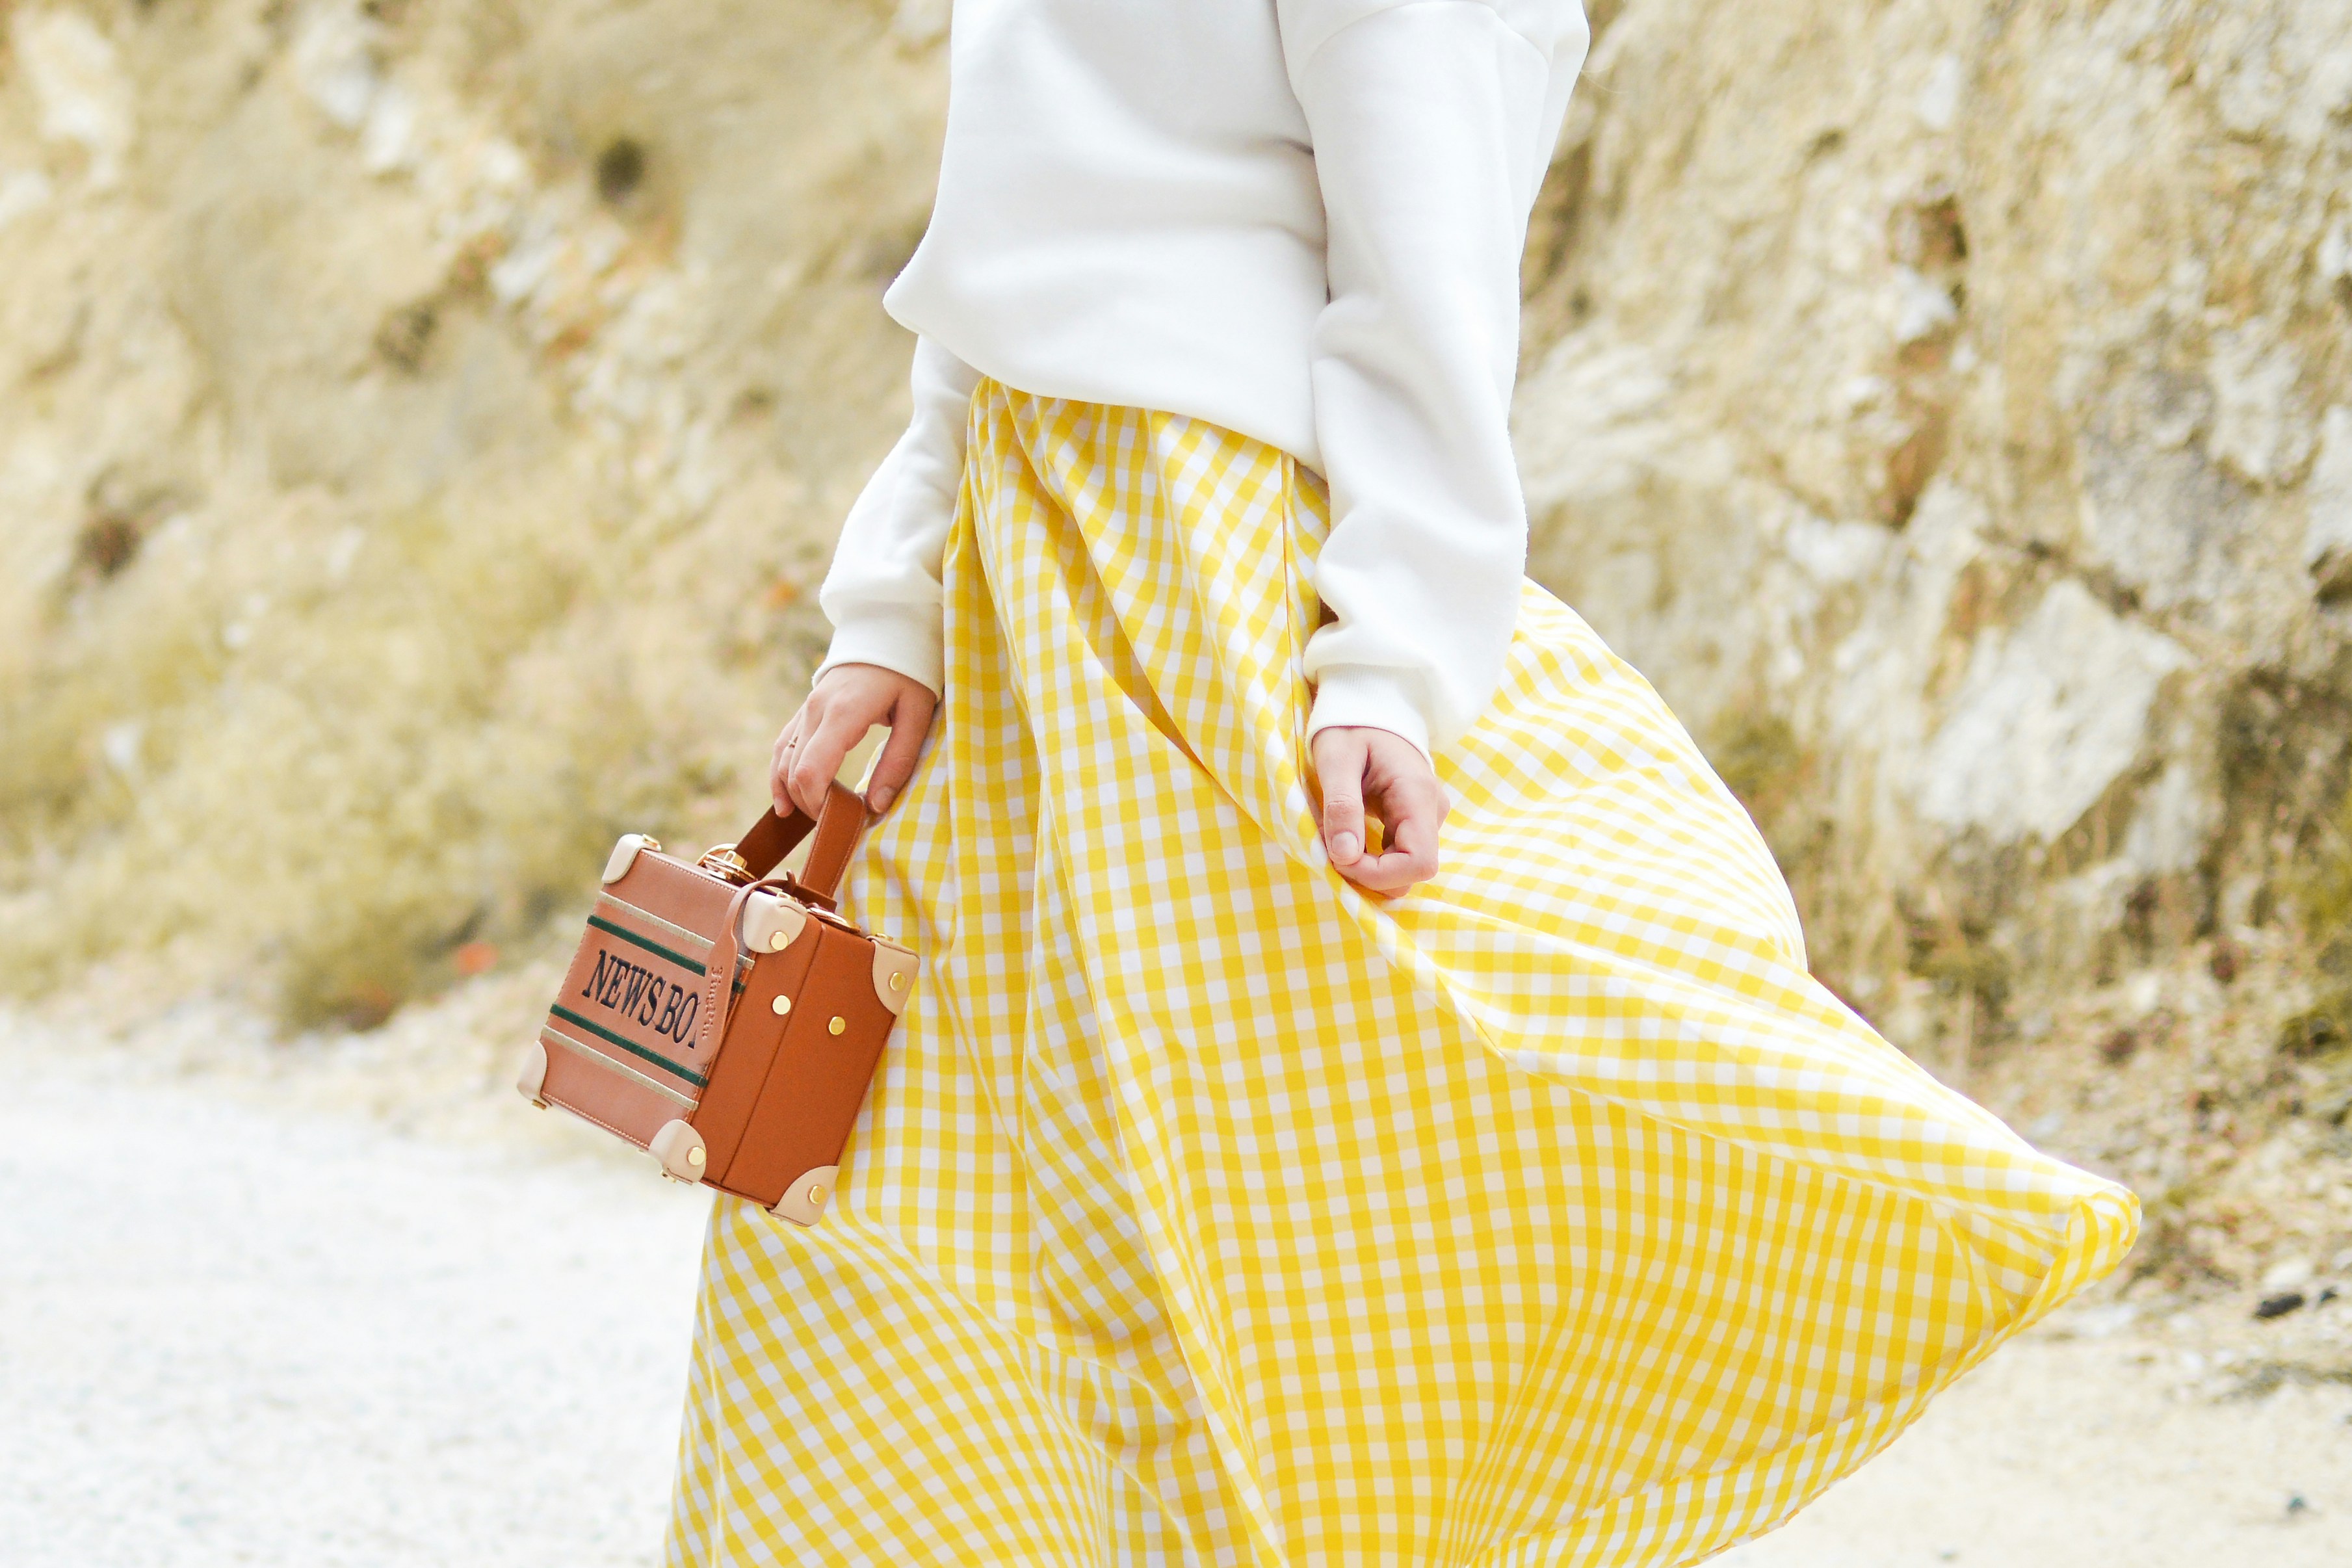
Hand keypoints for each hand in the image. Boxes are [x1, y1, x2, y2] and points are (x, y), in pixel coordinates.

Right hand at [772, 663, 937, 818]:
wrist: (888, 633)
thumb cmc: (909, 675)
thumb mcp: (917, 716)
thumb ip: (898, 763)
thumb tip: (874, 807)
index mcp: (843, 713)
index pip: (810, 770)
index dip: (817, 804)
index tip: (839, 821)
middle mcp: (815, 711)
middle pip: (794, 771)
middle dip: (811, 804)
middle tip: (840, 822)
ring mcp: (806, 708)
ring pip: (782, 760)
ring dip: (792, 793)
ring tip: (814, 819)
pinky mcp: (804, 709)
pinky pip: (782, 746)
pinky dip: (780, 775)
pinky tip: (786, 801)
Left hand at [1311, 726, 1447, 893]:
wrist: (1370, 705)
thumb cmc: (1350, 727)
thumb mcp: (1337, 760)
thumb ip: (1342, 806)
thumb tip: (1344, 856)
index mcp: (1417, 795)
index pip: (1418, 862)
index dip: (1379, 874)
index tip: (1339, 857)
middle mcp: (1432, 810)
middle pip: (1412, 871)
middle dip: (1368, 873)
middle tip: (1329, 846)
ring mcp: (1427, 816)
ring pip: (1404, 867)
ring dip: (1367, 867)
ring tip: (1335, 836)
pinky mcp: (1415, 820)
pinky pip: (1398, 855)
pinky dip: (1370, 857)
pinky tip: (1347, 835)